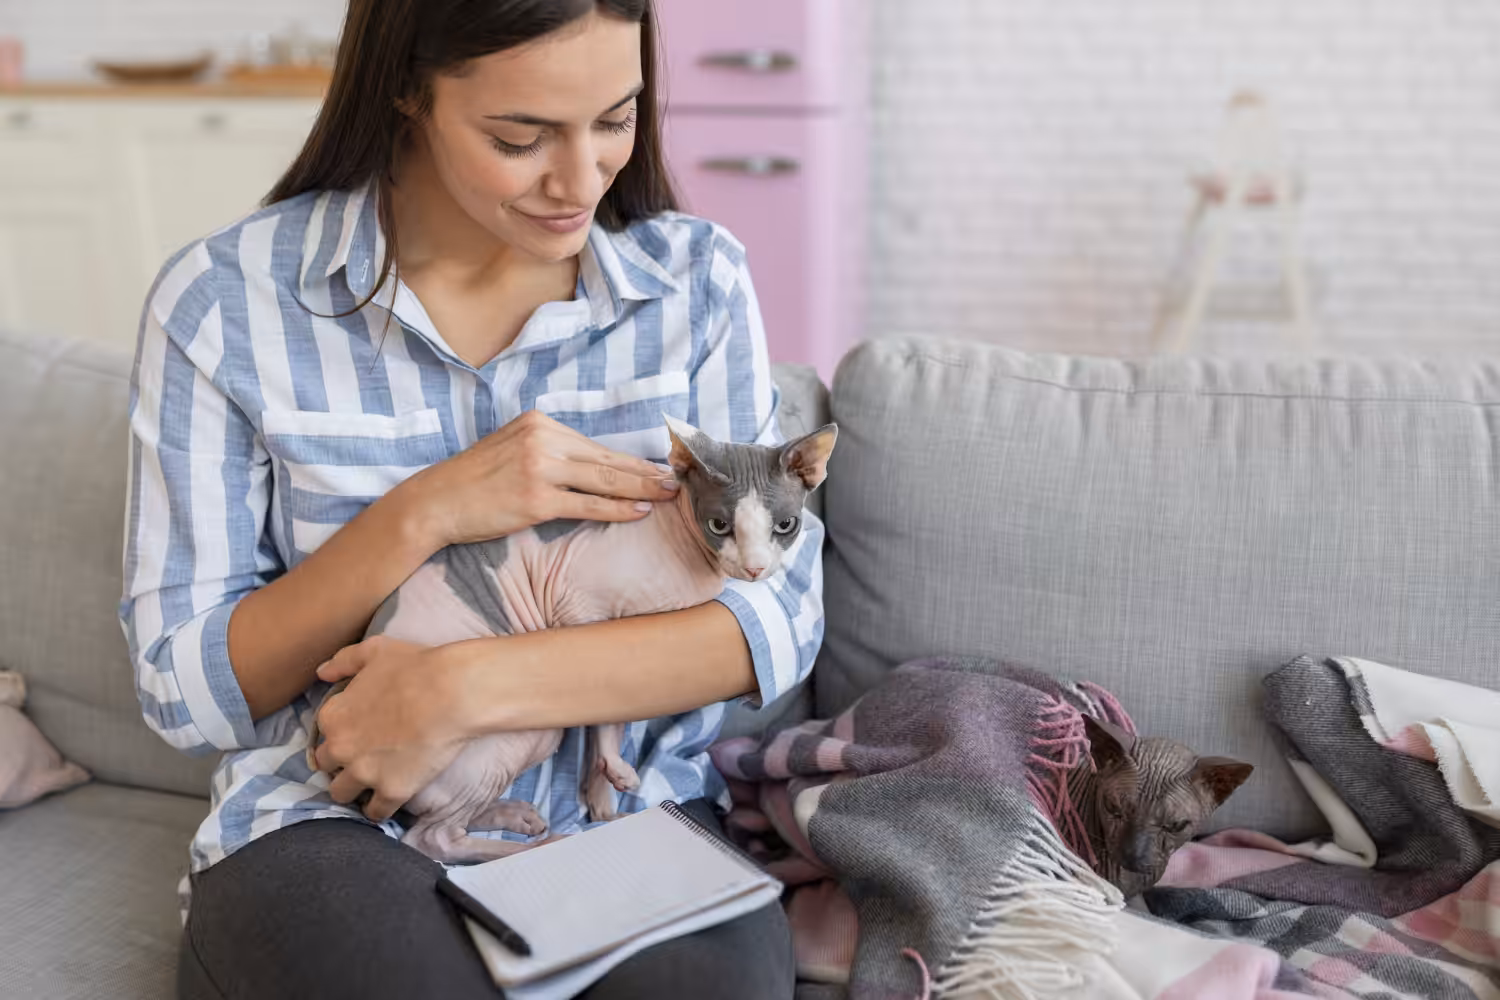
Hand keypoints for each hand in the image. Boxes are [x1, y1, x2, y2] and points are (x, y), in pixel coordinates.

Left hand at [312, 636, 468, 821]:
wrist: (453, 693)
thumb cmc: (416, 667)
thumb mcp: (375, 651)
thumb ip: (343, 661)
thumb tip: (321, 673)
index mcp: (333, 716)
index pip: (322, 736)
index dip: (340, 736)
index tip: (355, 736)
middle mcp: (341, 748)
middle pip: (327, 768)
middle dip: (342, 765)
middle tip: (365, 759)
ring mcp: (364, 773)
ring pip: (342, 794)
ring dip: (355, 790)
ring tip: (373, 783)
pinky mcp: (391, 791)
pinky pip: (375, 812)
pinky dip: (380, 808)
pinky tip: (390, 799)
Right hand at [397, 409, 678, 548]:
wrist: (435, 502)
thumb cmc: (475, 483)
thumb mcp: (512, 449)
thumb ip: (550, 451)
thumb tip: (595, 469)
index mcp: (538, 422)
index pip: (595, 444)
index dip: (630, 458)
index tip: (657, 466)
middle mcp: (542, 438)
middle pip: (606, 458)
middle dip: (645, 472)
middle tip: (677, 480)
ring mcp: (539, 468)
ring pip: (603, 480)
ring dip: (641, 489)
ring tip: (667, 495)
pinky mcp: (535, 499)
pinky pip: (587, 504)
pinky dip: (616, 509)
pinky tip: (638, 512)